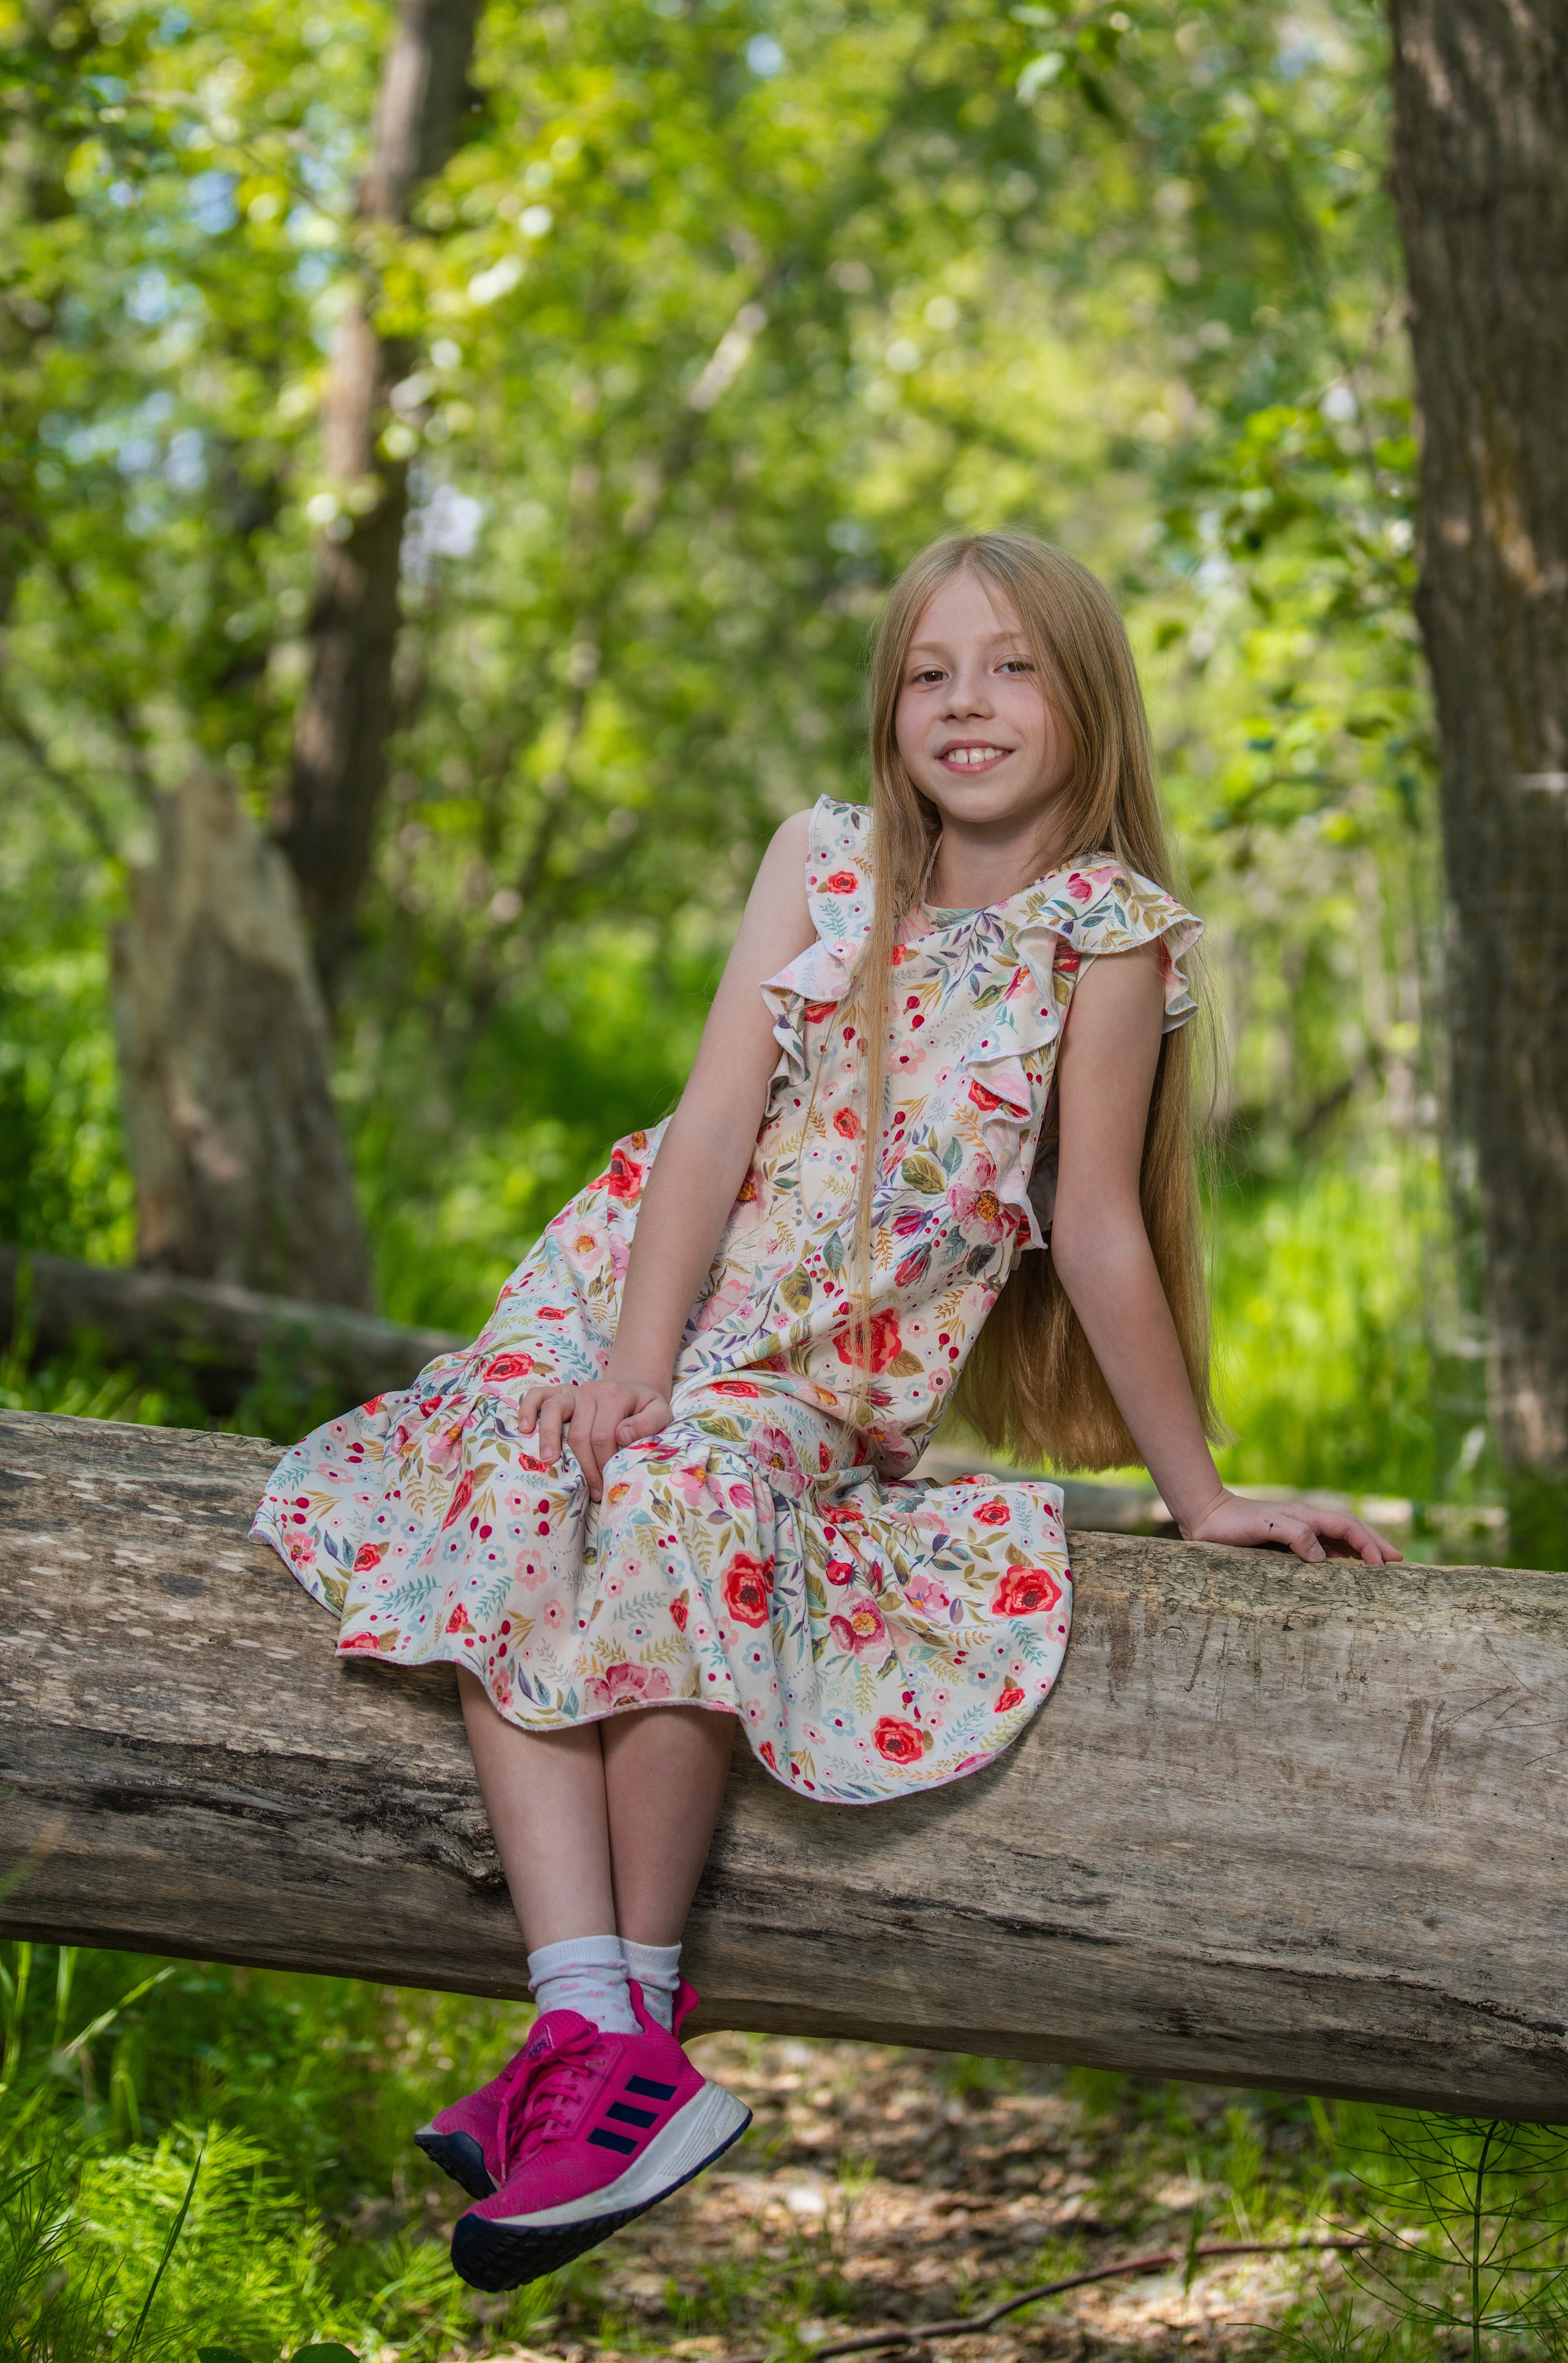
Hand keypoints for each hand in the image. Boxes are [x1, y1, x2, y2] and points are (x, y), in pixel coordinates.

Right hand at [517, 1377, 672, 1500]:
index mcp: (615, 1395)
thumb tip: (621, 1436)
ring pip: (554, 1411)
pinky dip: (527, 1409)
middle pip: (579, 1431)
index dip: (604, 1463)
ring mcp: (573, 1390)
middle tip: (591, 1489)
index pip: (604, 1435)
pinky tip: (525, 1429)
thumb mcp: (660, 1413)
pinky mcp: (560, 1392)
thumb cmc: (645, 1407)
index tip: (608, 1483)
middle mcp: (591, 1391)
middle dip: (584, 1465)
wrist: (634, 1387)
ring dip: (550, 1438)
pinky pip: (538, 1395)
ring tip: (549, 1462)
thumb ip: (648, 1424)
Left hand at [1181, 1488, 1402, 1565]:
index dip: (1368, 1544)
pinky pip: (1323, 1549)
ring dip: (1361, 1551)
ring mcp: (1298, 1531)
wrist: (1207, 1517)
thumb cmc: (1232, 1523)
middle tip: (1398, 1562)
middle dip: (1375, 1545)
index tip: (1383, 1565)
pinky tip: (1345, 1570)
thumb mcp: (1263, 1526)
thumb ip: (1293, 1535)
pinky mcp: (1287, 1543)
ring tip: (1380, 1567)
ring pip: (1339, 1540)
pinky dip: (1341, 1557)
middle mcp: (1307, 1522)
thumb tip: (1322, 1557)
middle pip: (1350, 1531)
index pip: (1347, 1528)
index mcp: (1306, 1516)